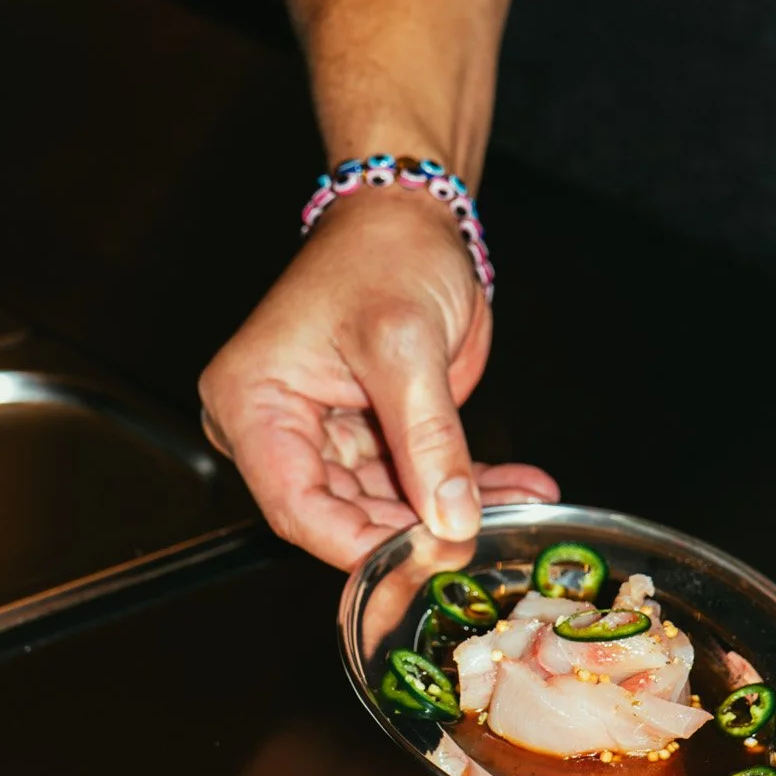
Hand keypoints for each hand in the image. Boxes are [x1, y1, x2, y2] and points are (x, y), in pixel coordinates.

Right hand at [199, 189, 557, 566]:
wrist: (410, 215)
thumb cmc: (383, 253)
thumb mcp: (404, 343)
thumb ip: (427, 437)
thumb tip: (451, 519)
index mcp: (254, 403)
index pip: (296, 506)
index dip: (358, 545)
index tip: (423, 560)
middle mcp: (281, 426)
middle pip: (343, 515)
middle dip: (418, 532)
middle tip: (482, 542)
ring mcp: (331, 432)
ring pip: (391, 503)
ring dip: (458, 511)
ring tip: (520, 508)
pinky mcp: (376, 431)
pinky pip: (419, 476)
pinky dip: (470, 487)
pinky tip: (519, 489)